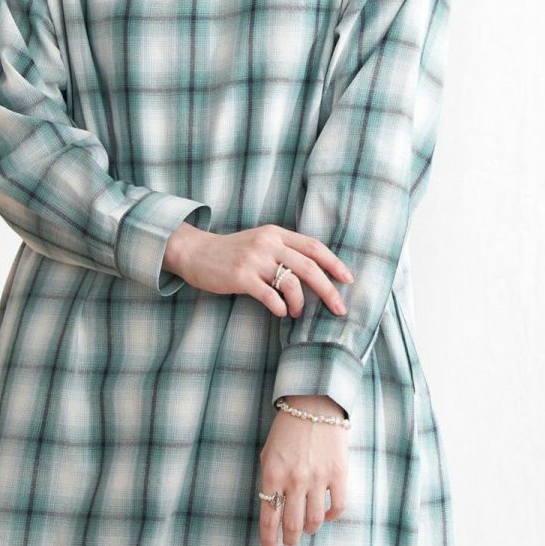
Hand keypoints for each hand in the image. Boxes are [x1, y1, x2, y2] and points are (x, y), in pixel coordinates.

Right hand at [164, 222, 353, 317]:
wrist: (195, 252)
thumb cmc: (232, 253)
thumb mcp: (260, 243)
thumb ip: (284, 251)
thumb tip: (315, 274)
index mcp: (276, 233)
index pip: (314, 246)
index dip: (334, 263)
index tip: (348, 279)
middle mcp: (268, 243)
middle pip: (309, 266)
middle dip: (329, 289)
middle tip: (339, 308)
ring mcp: (253, 259)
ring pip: (291, 282)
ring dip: (300, 302)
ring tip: (297, 312)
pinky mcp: (240, 276)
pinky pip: (269, 295)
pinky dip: (280, 306)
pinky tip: (281, 312)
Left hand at [258, 396, 348, 545]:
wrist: (314, 404)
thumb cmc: (287, 430)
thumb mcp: (268, 454)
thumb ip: (270, 482)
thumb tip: (274, 511)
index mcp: (272, 475)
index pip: (269, 518)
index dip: (268, 540)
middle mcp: (294, 480)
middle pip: (292, 524)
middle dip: (290, 540)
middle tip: (290, 544)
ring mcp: (318, 478)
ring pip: (314, 520)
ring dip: (309, 530)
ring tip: (306, 530)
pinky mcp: (339, 474)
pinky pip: (337, 507)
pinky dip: (330, 517)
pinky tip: (325, 516)